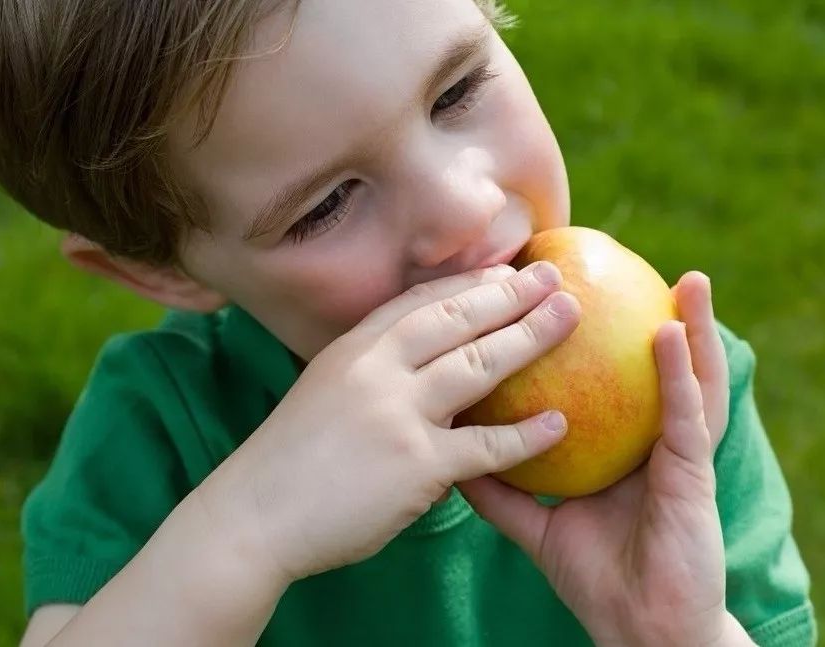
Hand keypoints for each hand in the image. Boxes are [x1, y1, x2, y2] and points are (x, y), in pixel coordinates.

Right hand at [195, 261, 580, 584]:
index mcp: (353, 348)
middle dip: (511, 294)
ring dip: (530, 338)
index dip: (468, 282)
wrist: (253, 517)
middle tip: (554, 278)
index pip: (420, 301)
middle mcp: (376, 368)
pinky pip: (483, 445)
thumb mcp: (323, 392)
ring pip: (477, 365)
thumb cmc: (288, 461)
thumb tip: (419, 366)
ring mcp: (396, 413)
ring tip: (571, 318)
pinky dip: (525, 436)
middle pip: (457, 319)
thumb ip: (369, 372)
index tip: (506, 269)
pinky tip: (560, 424)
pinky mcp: (415, 464)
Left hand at [457, 272, 740, 646]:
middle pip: (642, 368)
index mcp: (616, 446)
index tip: (552, 290)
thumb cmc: (596, 574)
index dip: (580, 338)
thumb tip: (450, 454)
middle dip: (633, 315)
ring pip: (685, 378)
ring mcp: (675, 454)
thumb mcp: (537, 523)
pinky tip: (670, 332)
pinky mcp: (691, 475)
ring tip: (685, 278)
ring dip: (688, 324)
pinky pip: (685, 417)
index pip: (604, 381)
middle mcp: (647, 440)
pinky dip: (679, 373)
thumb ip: (499, 488)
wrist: (637, 626)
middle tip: (607, 267)